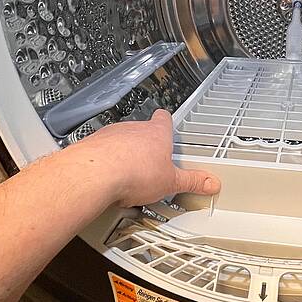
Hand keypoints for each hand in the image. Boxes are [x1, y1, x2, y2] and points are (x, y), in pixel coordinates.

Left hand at [74, 109, 220, 207]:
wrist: (96, 174)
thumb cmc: (133, 171)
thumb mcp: (171, 182)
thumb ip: (192, 182)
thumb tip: (210, 182)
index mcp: (156, 133)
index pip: (164, 119)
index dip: (166, 122)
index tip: (168, 126)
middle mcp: (132, 129)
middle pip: (142, 132)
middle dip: (146, 148)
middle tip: (151, 166)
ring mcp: (110, 136)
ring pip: (120, 142)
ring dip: (124, 156)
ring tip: (129, 180)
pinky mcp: (91, 146)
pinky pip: (100, 153)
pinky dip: (104, 164)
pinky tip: (108, 182)